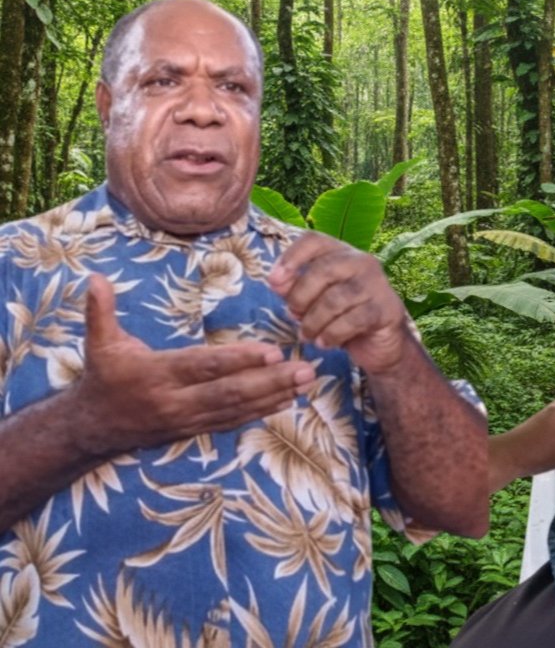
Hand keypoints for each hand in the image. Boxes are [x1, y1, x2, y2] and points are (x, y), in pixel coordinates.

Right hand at [68, 274, 316, 454]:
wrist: (93, 429)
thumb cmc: (104, 378)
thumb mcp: (99, 344)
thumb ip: (101, 311)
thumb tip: (95, 277)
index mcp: (156, 375)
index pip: (204, 366)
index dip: (238, 360)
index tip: (273, 351)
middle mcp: (175, 402)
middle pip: (230, 392)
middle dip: (271, 381)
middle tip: (306, 369)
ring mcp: (188, 420)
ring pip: (237, 409)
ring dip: (275, 395)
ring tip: (307, 381)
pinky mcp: (195, 430)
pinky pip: (233, 422)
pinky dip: (262, 412)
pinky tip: (288, 400)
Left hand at [267, 232, 410, 373]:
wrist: (381, 343)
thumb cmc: (343, 317)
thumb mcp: (314, 300)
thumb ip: (294, 288)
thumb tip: (275, 281)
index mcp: (342, 253)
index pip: (314, 240)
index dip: (291, 257)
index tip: (273, 280)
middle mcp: (362, 262)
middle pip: (322, 270)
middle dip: (300, 297)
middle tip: (294, 316)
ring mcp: (376, 285)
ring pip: (335, 300)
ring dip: (314, 322)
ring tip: (308, 335)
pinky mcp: (386, 309)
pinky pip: (351, 321)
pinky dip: (332, 335)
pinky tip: (324, 343)